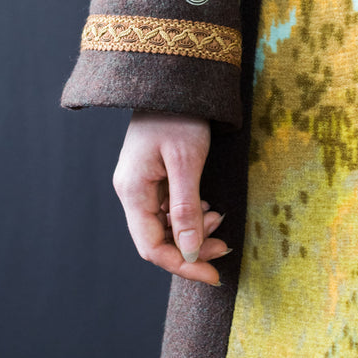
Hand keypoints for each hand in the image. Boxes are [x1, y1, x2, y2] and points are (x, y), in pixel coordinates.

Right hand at [112, 110, 228, 284]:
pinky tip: (208, 208)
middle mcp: (132, 192)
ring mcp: (140, 185)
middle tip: (225, 246)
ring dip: (193, 231)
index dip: (182, 266)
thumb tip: (189, 252)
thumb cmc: (180, 116)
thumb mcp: (188, 162)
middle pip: (158, 240)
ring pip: (165, 226)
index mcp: (133, 191)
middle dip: (192, 249)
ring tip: (219, 220)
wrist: (175, 81)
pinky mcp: (153, 177)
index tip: (214, 275)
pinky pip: (169, 209)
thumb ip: (186, 209)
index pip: (152, 247)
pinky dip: (190, 215)